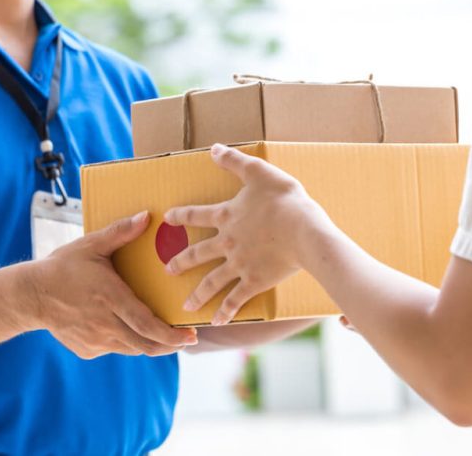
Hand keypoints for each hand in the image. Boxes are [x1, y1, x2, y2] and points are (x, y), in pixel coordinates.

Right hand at [26, 211, 197, 358]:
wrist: (29, 295)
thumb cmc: (62, 267)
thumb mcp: (91, 246)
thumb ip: (120, 233)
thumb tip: (147, 216)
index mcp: (111, 299)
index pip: (148, 325)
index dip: (171, 335)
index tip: (190, 336)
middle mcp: (105, 324)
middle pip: (146, 345)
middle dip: (170, 345)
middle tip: (186, 339)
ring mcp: (95, 340)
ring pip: (132, 349)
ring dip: (150, 344)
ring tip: (163, 335)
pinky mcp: (87, 350)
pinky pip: (114, 348)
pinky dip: (125, 341)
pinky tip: (126, 327)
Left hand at [164, 144, 333, 324]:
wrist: (304, 231)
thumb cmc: (285, 200)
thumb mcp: (259, 172)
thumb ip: (234, 161)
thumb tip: (213, 149)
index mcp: (226, 216)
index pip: (196, 215)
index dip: (180, 216)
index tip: (167, 219)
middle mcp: (226, 242)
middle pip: (197, 254)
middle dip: (181, 262)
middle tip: (168, 271)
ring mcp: (239, 265)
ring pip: (212, 281)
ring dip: (197, 294)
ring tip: (186, 306)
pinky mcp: (254, 282)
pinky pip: (235, 300)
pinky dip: (226, 312)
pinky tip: (216, 322)